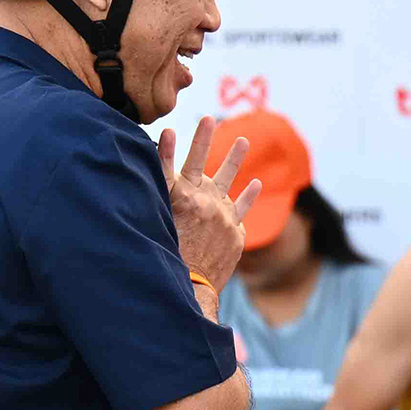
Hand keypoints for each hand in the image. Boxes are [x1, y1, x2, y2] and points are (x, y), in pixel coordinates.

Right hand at [161, 120, 260, 295]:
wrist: (194, 290)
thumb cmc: (169, 258)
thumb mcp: (159, 225)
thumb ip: (161, 199)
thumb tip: (155, 183)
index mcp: (181, 198)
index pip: (170, 163)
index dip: (166, 147)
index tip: (168, 130)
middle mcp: (205, 202)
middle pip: (202, 163)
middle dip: (204, 139)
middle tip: (209, 119)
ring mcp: (224, 217)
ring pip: (229, 181)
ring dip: (235, 158)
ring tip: (243, 140)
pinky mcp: (236, 234)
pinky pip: (243, 210)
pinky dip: (249, 195)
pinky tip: (255, 183)